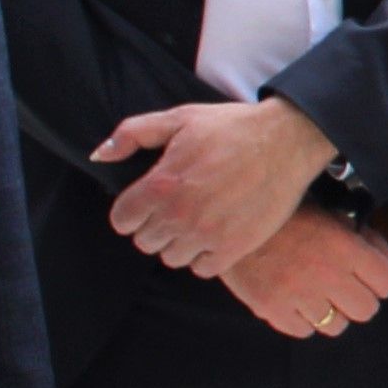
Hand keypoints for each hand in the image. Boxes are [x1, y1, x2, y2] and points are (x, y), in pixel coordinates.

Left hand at [93, 95, 338, 275]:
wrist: (287, 141)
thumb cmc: (232, 127)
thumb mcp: (179, 118)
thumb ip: (133, 133)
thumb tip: (99, 155)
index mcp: (161, 184)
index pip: (122, 220)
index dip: (132, 210)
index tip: (148, 201)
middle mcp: (180, 214)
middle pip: (145, 241)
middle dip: (155, 225)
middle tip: (176, 207)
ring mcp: (207, 234)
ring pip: (172, 257)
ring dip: (179, 242)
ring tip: (196, 221)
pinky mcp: (234, 247)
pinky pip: (202, 269)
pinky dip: (205, 257)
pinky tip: (214, 234)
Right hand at [217, 206, 387, 339]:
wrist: (231, 220)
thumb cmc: (289, 216)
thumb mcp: (335, 217)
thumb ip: (372, 242)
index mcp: (345, 247)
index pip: (387, 283)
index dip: (380, 280)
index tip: (366, 274)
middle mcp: (326, 274)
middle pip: (366, 310)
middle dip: (358, 299)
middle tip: (342, 286)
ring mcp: (298, 295)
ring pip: (336, 326)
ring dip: (331, 312)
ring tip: (316, 293)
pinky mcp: (272, 309)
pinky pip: (303, 331)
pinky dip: (302, 319)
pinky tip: (295, 300)